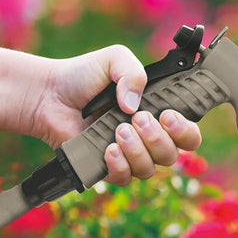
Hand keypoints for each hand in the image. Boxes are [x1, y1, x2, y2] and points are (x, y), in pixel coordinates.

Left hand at [22, 45, 201, 184]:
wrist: (49, 94)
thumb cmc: (83, 76)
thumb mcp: (114, 59)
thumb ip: (134, 72)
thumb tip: (136, 106)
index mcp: (157, 114)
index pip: (188, 134)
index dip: (184, 130)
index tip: (168, 115)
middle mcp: (147, 138)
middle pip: (173, 155)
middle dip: (158, 138)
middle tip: (138, 119)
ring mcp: (129, 155)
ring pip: (150, 169)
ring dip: (138, 150)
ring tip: (118, 130)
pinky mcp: (107, 168)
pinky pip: (125, 178)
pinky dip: (119, 165)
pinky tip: (108, 149)